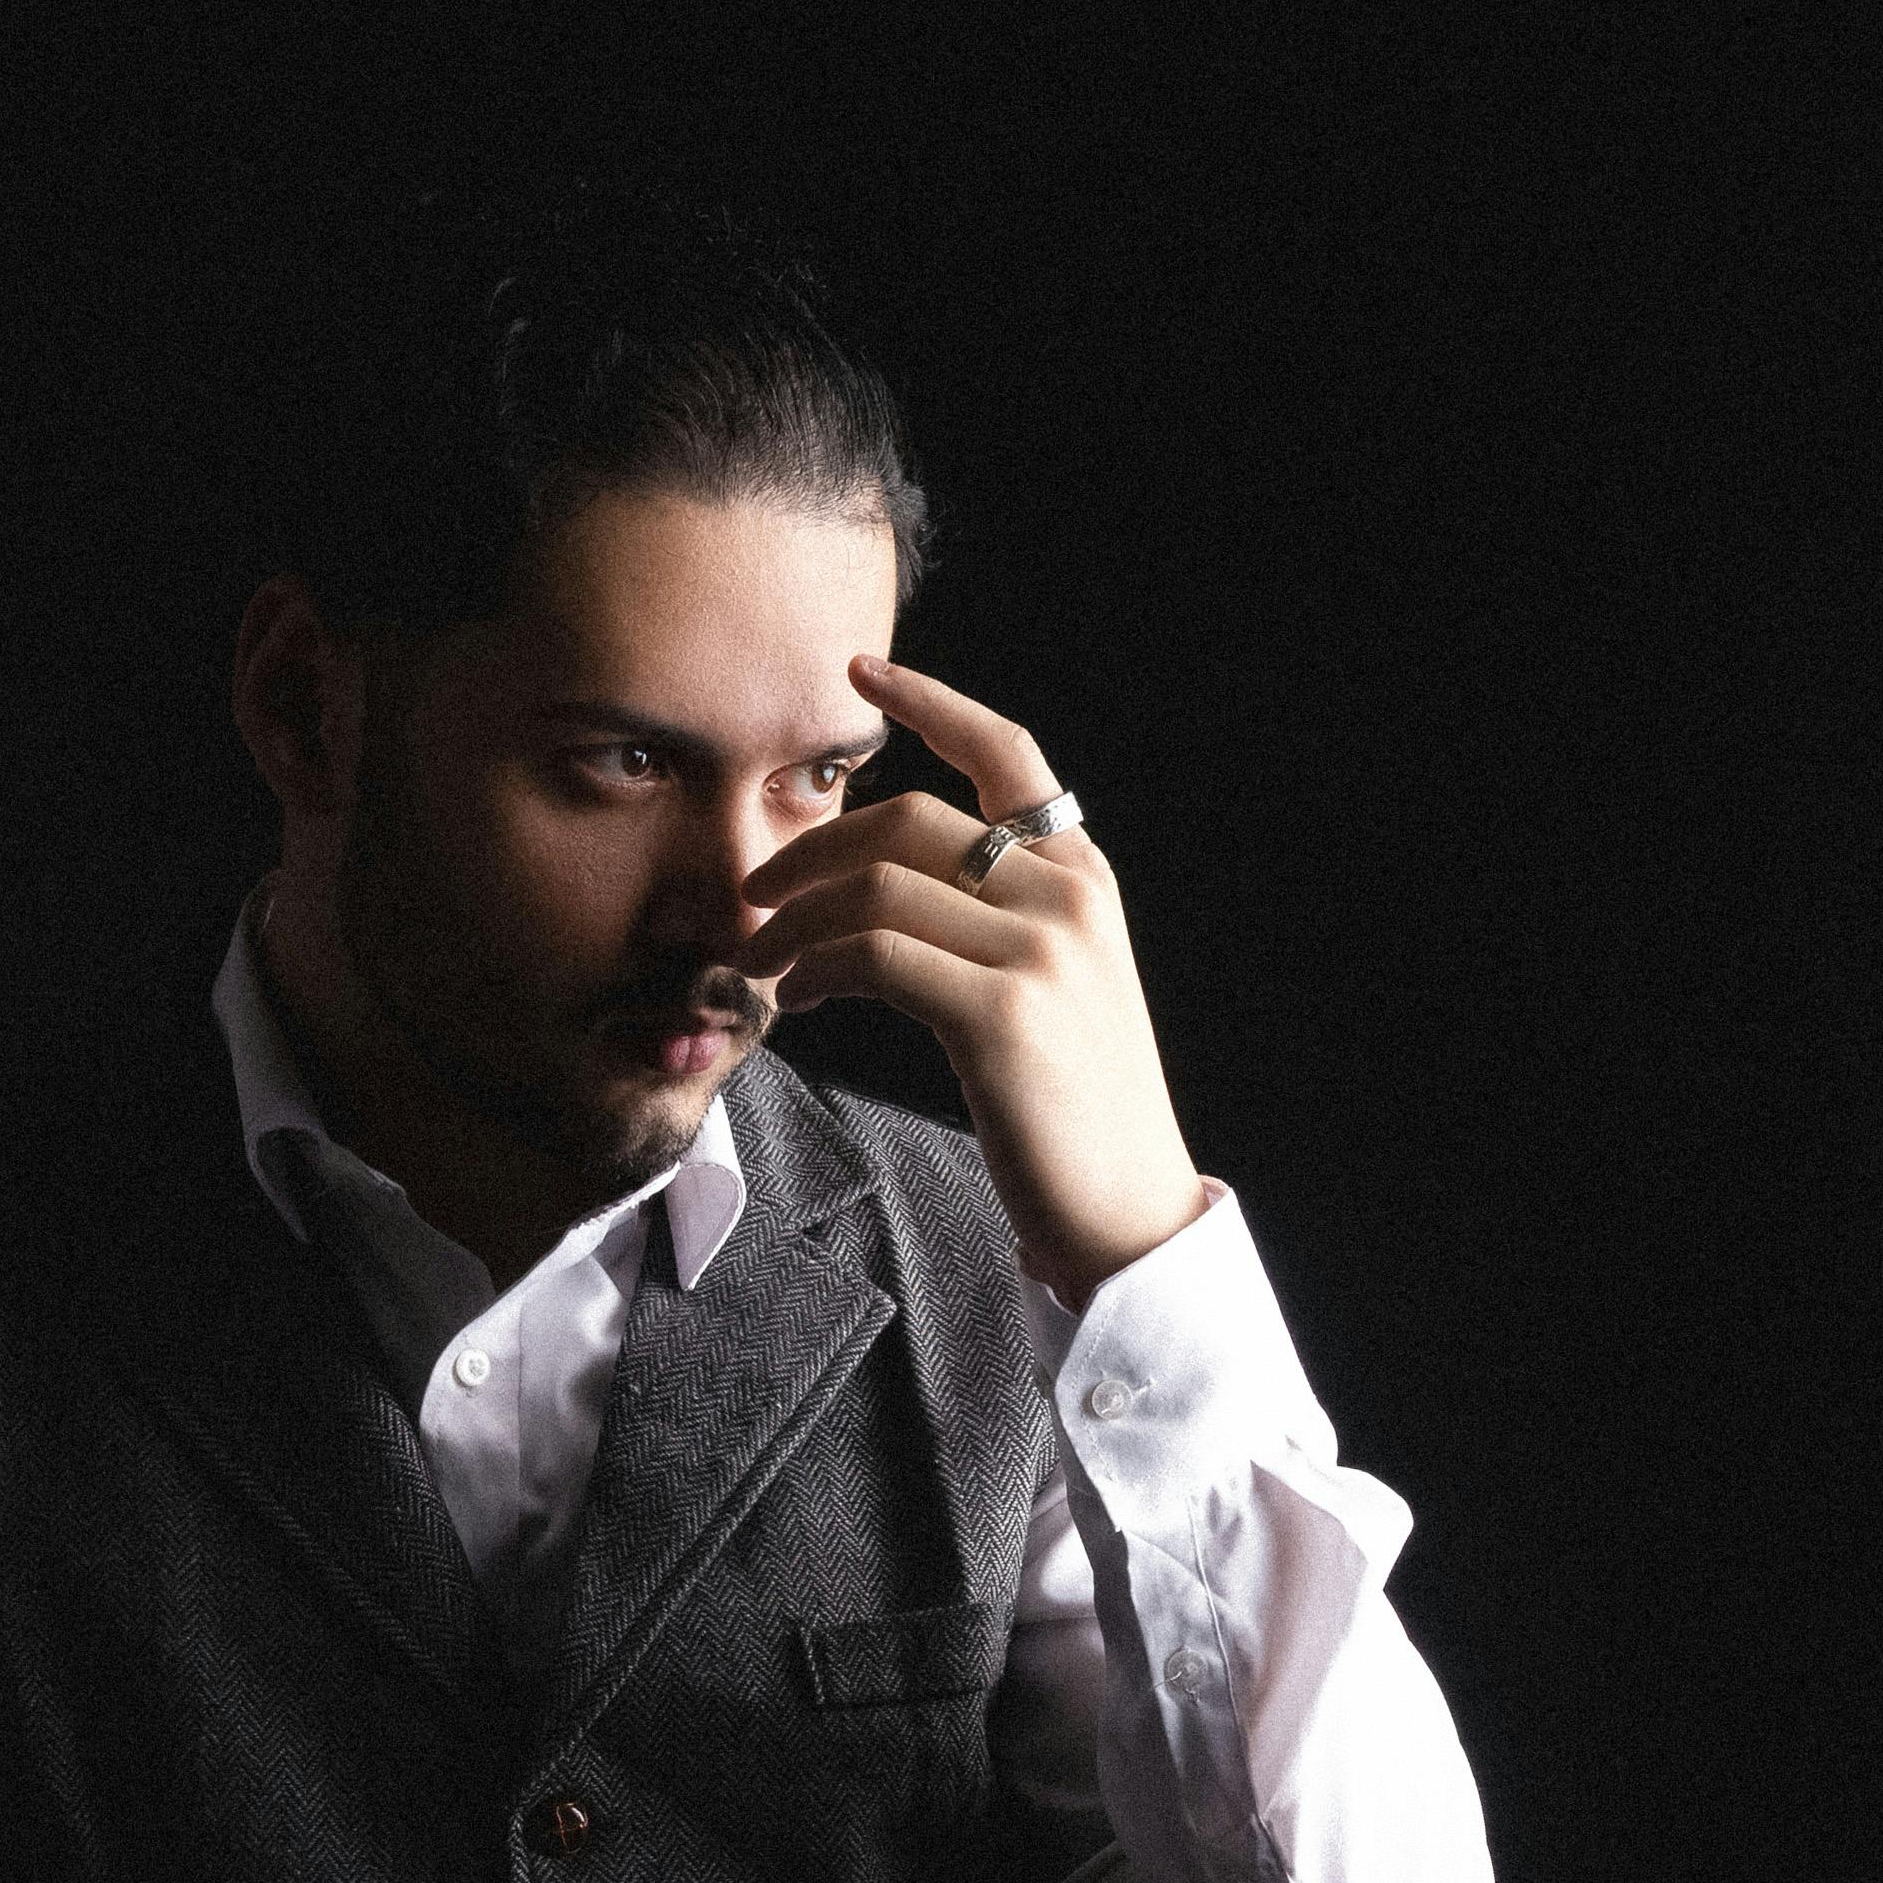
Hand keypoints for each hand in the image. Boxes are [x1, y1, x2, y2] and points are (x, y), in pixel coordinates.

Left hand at [738, 655, 1208, 1310]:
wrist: (1126, 1207)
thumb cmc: (1071, 1111)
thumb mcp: (1052, 987)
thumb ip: (997, 920)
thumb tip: (885, 890)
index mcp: (1081, 875)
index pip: (1005, 753)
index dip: (928, 703)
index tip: (858, 675)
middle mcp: (1066, 896)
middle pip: (910, 821)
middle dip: (813, 847)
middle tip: (755, 893)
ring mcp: (1039, 951)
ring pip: (879, 888)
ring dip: (798, 922)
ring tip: (763, 961)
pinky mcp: (1000, 1014)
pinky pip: (876, 957)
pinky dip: (818, 971)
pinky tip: (800, 999)